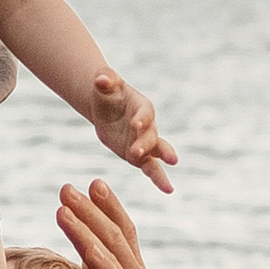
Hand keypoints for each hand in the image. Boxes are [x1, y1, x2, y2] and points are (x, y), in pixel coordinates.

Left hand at [55, 179, 182, 268]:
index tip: (91, 184)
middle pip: (115, 235)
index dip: (107, 208)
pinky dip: (98, 260)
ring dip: (87, 225)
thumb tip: (85, 261)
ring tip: (65, 202)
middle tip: (70, 184)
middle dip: (92, 207)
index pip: (122, 235)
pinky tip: (84, 243)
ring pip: (111, 252)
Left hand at [89, 70, 176, 194]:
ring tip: (169, 171)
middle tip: (137, 152)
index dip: (141, 118)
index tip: (135, 124)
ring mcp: (146, 142)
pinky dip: (159, 178)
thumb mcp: (104, 83)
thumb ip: (105, 79)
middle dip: (145, 143)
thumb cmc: (107, 92)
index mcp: (141, 106)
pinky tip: (169, 189)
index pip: (144, 112)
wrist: (107, 107)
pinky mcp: (140, 156)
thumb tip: (101, 79)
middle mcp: (148, 125)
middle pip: (150, 135)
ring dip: (159, 160)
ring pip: (156, 152)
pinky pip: (151, 167)